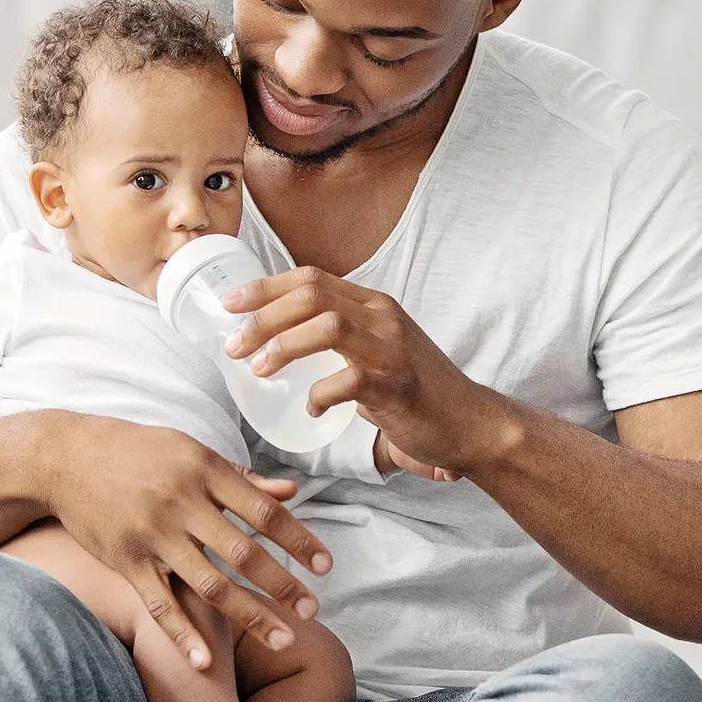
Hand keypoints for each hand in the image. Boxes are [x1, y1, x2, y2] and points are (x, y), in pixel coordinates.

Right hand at [35, 414, 334, 670]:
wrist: (66, 457)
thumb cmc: (137, 451)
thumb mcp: (190, 451)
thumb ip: (239, 477)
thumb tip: (290, 493)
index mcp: (203, 470)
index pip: (263, 510)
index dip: (298, 539)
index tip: (325, 565)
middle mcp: (182, 502)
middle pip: (243, 551)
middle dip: (282, 584)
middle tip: (312, 610)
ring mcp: (153, 534)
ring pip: (209, 583)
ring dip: (250, 615)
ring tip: (283, 639)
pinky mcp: (125, 560)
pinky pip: (159, 604)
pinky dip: (182, 634)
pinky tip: (207, 662)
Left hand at [222, 266, 509, 473]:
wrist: (471, 424)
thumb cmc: (416, 391)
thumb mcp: (377, 350)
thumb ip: (339, 341)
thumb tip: (280, 344)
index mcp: (373, 304)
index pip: (311, 277)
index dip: (265, 287)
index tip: (230, 304)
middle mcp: (382, 317)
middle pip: (311, 295)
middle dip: (263, 316)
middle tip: (234, 345)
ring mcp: (392, 350)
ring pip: (326, 326)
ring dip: (283, 346)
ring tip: (259, 369)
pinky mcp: (398, 386)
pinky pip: (349, 380)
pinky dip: (321, 393)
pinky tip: (310, 408)